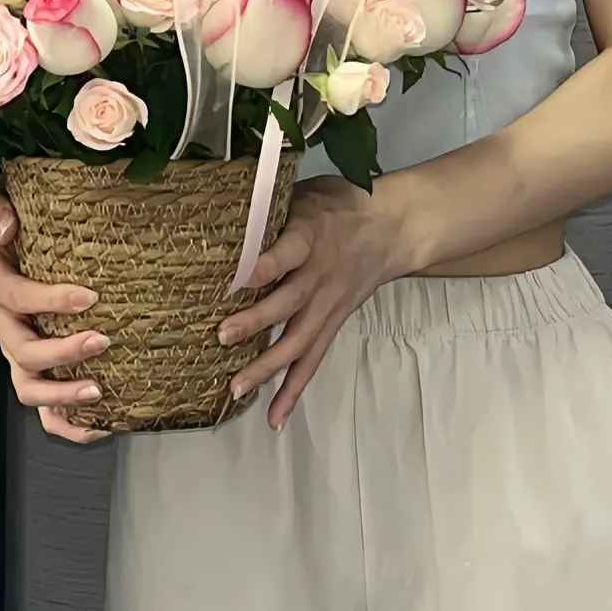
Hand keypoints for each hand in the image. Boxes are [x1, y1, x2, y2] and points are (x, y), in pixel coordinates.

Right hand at [0, 188, 110, 444]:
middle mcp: (2, 326)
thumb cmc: (14, 227)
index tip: (90, 297)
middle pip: (22, 351)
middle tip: (103, 341)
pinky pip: (44, 414)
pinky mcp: (35, 377)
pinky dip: (68, 426)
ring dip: (62, 394)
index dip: (48, 299)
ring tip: (97, 390)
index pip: (14, 296)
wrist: (16, 249)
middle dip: (62, 351)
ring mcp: (17, 356)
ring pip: (29, 388)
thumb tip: (7, 226)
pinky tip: (98, 427)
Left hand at [217, 176, 407, 428]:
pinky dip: (294, 389)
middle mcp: (320, 275)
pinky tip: (275, 416)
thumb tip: (218, 213)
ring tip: (236, 389)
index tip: (235, 278)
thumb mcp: (305, 194)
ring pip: (298, 340)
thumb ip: (270, 208)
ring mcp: (328, 305)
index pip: (288, 253)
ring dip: (267, 366)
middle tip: (220, 337)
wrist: (393, 228)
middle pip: (288, 304)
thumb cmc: (337, 205)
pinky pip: (313, 360)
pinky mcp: (333, 324)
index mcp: (311, 236)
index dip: (264, 265)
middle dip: (255, 323)